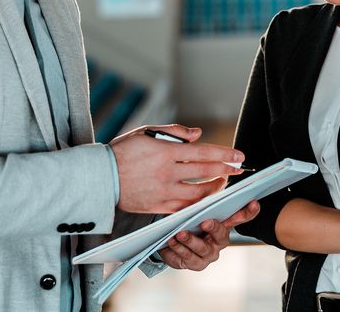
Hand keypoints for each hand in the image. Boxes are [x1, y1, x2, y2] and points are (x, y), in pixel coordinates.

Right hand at [110, 124, 245, 213]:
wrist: (100, 177)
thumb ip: (175, 132)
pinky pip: (184, 207)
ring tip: (222, 183)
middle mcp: (167, 172)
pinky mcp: (158, 206)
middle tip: (239, 169)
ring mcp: (163, 192)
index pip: (203, 152)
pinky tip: (205, 198)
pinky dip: (198, 203)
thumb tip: (198, 134)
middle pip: (205, 172)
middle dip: (226, 170)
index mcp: (165, 152)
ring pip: (198, 193)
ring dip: (215, 188)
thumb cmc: (123, 152)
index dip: (224, 154)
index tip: (239, 156)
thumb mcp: (147, 133)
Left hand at [158, 201, 259, 270]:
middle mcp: (219, 241)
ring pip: (202, 249)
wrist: (171, 242)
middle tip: (205, 222)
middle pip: (222, 235)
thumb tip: (216, 179)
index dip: (248, 211)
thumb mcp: (194, 208)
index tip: (254, 203)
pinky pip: (187, 258)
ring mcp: (208, 254)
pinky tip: (171, 241)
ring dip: (190, 240)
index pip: (240, 217)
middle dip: (214, 228)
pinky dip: (178, 249)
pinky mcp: (196, 264)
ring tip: (180, 233)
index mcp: (223, 224)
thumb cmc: (187, 221)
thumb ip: (205, 198)